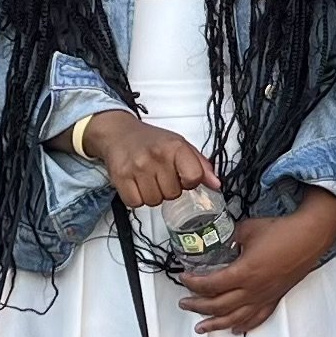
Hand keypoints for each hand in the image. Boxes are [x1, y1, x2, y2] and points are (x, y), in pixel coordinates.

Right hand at [79, 107, 218, 210]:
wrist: (119, 133)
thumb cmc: (151, 141)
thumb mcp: (179, 145)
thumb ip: (200, 165)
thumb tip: (216, 184)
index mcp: (175, 147)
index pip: (194, 178)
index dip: (189, 181)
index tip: (182, 175)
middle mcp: (156, 156)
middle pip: (173, 194)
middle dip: (168, 189)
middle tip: (160, 175)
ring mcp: (137, 167)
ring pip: (154, 201)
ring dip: (152, 194)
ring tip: (148, 179)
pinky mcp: (120, 177)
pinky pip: (136, 203)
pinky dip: (137, 198)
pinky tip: (137, 184)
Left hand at [177, 208, 335, 335]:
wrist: (309, 237)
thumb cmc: (281, 232)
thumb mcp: (246, 229)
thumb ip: (229, 238)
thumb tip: (219, 242)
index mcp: (243, 273)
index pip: (210, 285)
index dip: (193, 283)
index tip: (184, 277)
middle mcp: (252, 290)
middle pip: (218, 306)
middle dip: (197, 306)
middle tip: (184, 303)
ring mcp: (264, 297)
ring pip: (235, 318)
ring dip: (215, 324)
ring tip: (201, 328)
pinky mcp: (274, 298)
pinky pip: (256, 319)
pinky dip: (243, 326)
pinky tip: (235, 329)